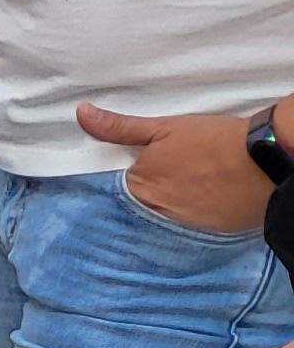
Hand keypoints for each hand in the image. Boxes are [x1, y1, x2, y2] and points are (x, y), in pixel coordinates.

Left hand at [78, 104, 270, 233]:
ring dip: (165, 205)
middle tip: (168, 174)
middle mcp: (154, 213)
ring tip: (185, 186)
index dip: (122, 177)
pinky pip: (185, 226)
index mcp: (137, 187)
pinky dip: (187, 214)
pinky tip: (197, 200)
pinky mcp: (205, 233)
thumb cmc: (213, 141)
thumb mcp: (164, 127)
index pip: (113, 188)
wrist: (266, 161)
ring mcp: (180, 226)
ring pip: (160, 217)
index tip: (131, 169)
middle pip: (137, 204)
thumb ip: (119, 127)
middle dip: (144, 192)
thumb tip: (81, 114)